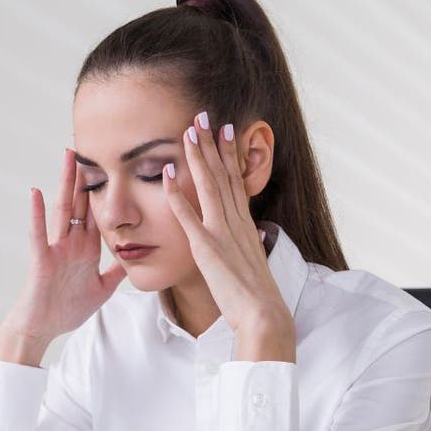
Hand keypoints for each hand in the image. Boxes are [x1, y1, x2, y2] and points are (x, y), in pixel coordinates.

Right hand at [1, 148, 127, 344]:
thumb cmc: (66, 310)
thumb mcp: (102, 290)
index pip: (97, 213)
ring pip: (62, 210)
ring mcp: (56, 248)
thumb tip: (135, 259)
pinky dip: (37, 213)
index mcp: (86, 249)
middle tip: (91, 146)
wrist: (43, 329)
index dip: (105, 190)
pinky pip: (39, 233)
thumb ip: (116, 273)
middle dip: (86, 176)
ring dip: (65, 184)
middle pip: (80, 203)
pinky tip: (37, 192)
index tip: (114, 167)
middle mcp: (71, 243)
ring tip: (68, 157)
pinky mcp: (42, 259)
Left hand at [161, 112, 293, 357]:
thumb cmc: (256, 296)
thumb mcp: (253, 262)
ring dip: (198, 156)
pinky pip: (188, 216)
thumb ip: (249, 245)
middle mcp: (235, 222)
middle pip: (223, 174)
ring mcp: (221, 232)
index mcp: (245, 225)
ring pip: (209, 185)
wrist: (263, 315)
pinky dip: (177, 193)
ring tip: (188, 130)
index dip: (229, 153)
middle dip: (212, 143)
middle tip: (202, 115)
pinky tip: (167, 174)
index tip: (224, 130)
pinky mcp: (206, 248)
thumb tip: (253, 236)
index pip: (235, 181)